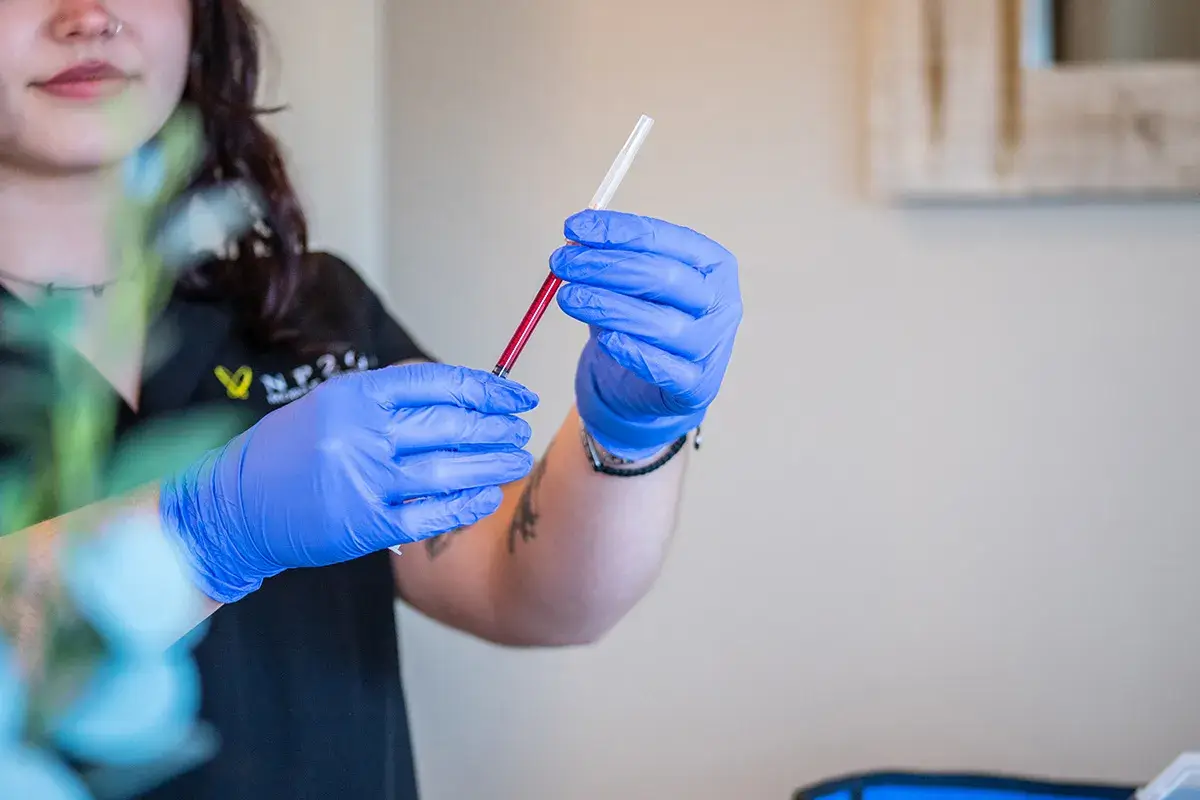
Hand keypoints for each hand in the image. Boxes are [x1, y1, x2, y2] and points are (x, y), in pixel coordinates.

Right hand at [159, 363, 537, 603]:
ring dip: (492, 463)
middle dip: (496, 427)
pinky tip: (488, 496)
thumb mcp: (330, 405)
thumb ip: (387, 398)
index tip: (516, 394)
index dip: (486, 388)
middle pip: (449, 424)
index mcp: (353, 395)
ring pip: (447, 469)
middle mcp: (360, 434)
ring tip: (517, 458)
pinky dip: (465, 504)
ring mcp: (364, 481)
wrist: (235, 507)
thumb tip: (460, 393)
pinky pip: (431, 514)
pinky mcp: (365, 525)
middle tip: (521, 428)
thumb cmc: (288, 452)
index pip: (437, 383)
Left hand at [551, 210, 741, 458]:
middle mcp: (722, 302)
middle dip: (605, 266)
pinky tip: (607, 340)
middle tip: (563, 263)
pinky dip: (634, 353)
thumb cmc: (643, 322)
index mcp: (713, 264)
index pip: (663, 239)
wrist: (649, 385)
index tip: (573, 228)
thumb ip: (608, 258)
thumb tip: (574, 238)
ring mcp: (713, 346)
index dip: (616, 232)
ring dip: (609, 307)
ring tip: (569, 298)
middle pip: (663, 278)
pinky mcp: (699, 386)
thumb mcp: (628, 283)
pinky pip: (666, 370)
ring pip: (662, 324)